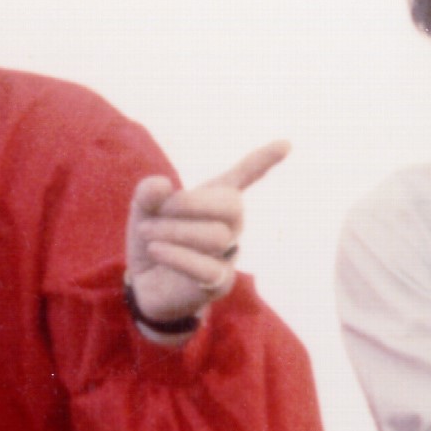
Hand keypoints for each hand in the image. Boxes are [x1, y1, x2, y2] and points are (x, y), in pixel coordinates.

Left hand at [123, 139, 287, 331]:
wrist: (145, 286)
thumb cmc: (153, 241)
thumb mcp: (144, 212)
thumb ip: (148, 194)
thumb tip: (162, 185)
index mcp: (214, 201)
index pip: (244, 177)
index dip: (263, 160)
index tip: (286, 143)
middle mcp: (229, 226)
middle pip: (232, 206)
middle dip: (194, 203)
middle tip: (160, 208)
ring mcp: (227, 255)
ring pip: (217, 237)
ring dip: (175, 231)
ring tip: (146, 232)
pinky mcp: (218, 283)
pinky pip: (207, 268)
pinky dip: (177, 256)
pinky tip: (155, 250)